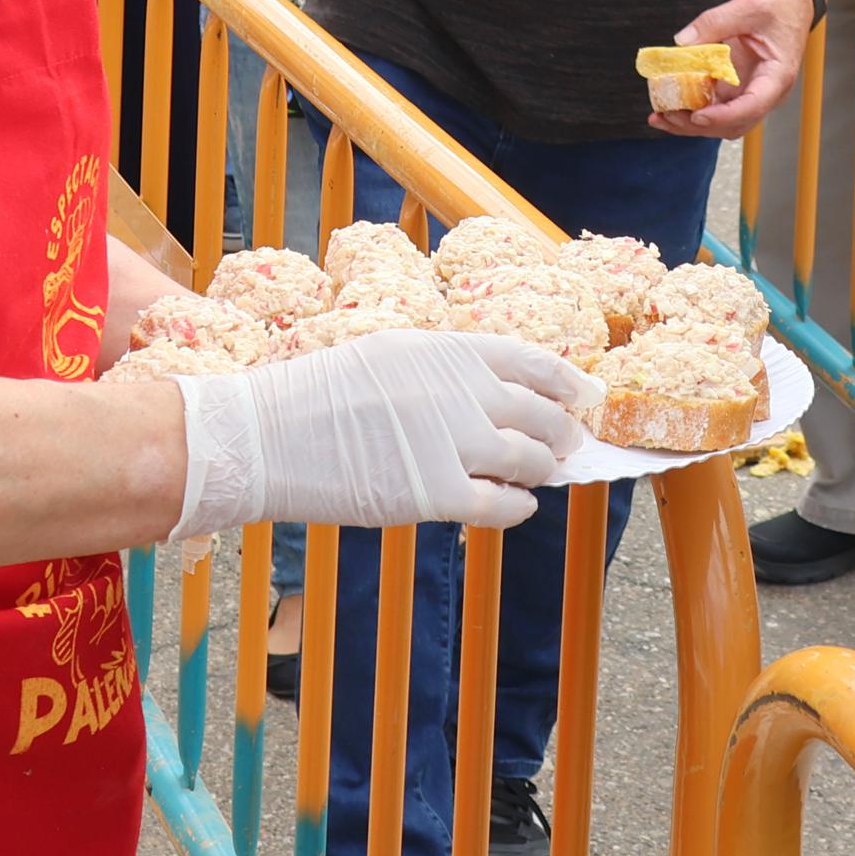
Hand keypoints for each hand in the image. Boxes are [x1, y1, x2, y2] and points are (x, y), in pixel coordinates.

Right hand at [159, 329, 588, 533]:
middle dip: (563, 432)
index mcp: (450, 350)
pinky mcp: (437, 494)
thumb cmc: (318, 395)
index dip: (568, 383)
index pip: (534, 361)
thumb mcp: (389, 354)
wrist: (269, 436)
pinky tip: (517, 504)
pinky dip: (519, 505)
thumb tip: (492, 396)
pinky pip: (504, 504)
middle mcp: (462, 392)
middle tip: (569, 445)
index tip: (586, 396)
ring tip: (540, 475)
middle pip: (542, 413)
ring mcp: (454, 444)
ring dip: (543, 470)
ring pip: (532, 460)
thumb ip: (444, 371)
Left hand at [649, 0, 812, 138]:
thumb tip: (682, 42)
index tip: (697, 115)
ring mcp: (750, 90)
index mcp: (776, 75)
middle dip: (699, 125)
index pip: (752, 106)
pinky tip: (669, 103)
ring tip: (660, 116)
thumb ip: (714, 22)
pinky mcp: (737, 85)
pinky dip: (692, 107)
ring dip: (692, 122)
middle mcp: (765, 91)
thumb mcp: (748, 6)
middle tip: (667, 116)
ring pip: (721, 120)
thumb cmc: (780, 2)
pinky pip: (714, 104)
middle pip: (733, 123)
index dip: (723, 116)